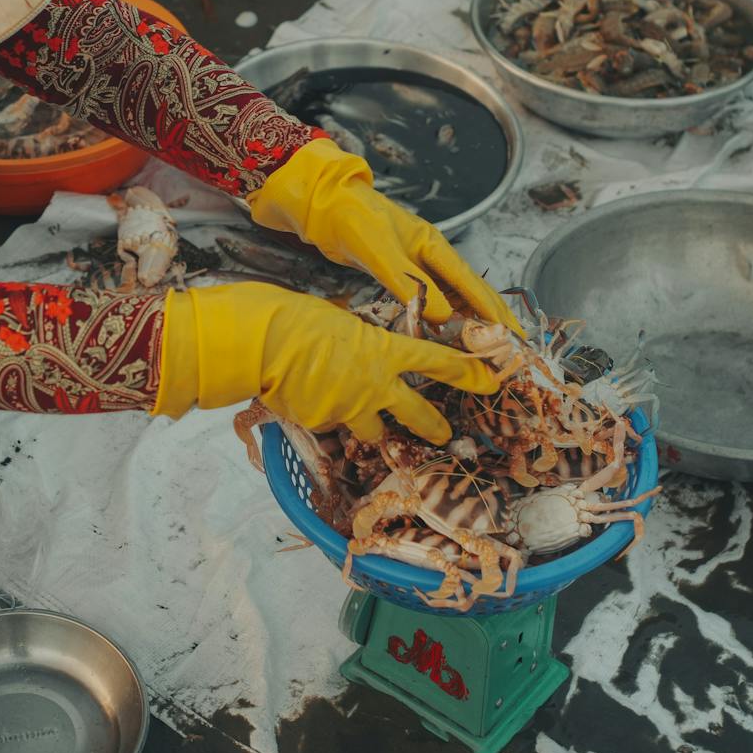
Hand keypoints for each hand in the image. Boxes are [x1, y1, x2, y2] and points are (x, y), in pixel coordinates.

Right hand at [154, 282, 497, 442]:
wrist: (260, 343)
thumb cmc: (297, 318)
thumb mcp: (340, 321)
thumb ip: (360, 341)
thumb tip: (360, 349)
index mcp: (385, 351)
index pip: (438, 363)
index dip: (469, 374)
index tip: (492, 382)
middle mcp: (375, 386)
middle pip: (417, 414)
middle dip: (434, 426)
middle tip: (446, 435)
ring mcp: (349, 410)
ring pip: (372, 431)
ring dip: (370, 427)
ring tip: (362, 422)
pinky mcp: (323, 426)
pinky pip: (331, 427)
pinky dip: (325, 418)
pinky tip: (306, 402)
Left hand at [247, 138, 519, 329]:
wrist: (323, 204)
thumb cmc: (353, 220)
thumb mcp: (382, 253)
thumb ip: (411, 284)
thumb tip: (443, 317)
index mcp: (433, 246)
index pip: (471, 284)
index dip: (493, 311)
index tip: (512, 335)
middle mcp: (430, 255)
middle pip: (470, 290)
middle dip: (493, 318)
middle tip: (513, 346)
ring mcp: (416, 263)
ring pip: (452, 296)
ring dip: (470, 320)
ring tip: (487, 345)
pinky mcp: (398, 272)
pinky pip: (430, 299)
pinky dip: (443, 317)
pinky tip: (448, 332)